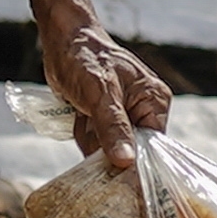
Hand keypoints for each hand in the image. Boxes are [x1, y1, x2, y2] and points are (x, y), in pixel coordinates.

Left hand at [38, 16, 169, 160]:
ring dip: (92, 143)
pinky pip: (98, 143)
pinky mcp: (104, 120)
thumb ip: (113, 128)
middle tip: (92, 140)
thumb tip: (126, 161)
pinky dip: (85, 138)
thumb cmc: (86, 58)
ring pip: (111, 149)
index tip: (119, 177)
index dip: (137, 163)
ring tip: (82, 118)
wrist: (62, 40)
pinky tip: (78, 119)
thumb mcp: (101, 94)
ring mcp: (123, 117)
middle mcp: (143, 111)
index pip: (153, 146)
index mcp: (154, 101)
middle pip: (132, 151)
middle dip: (108, 151)